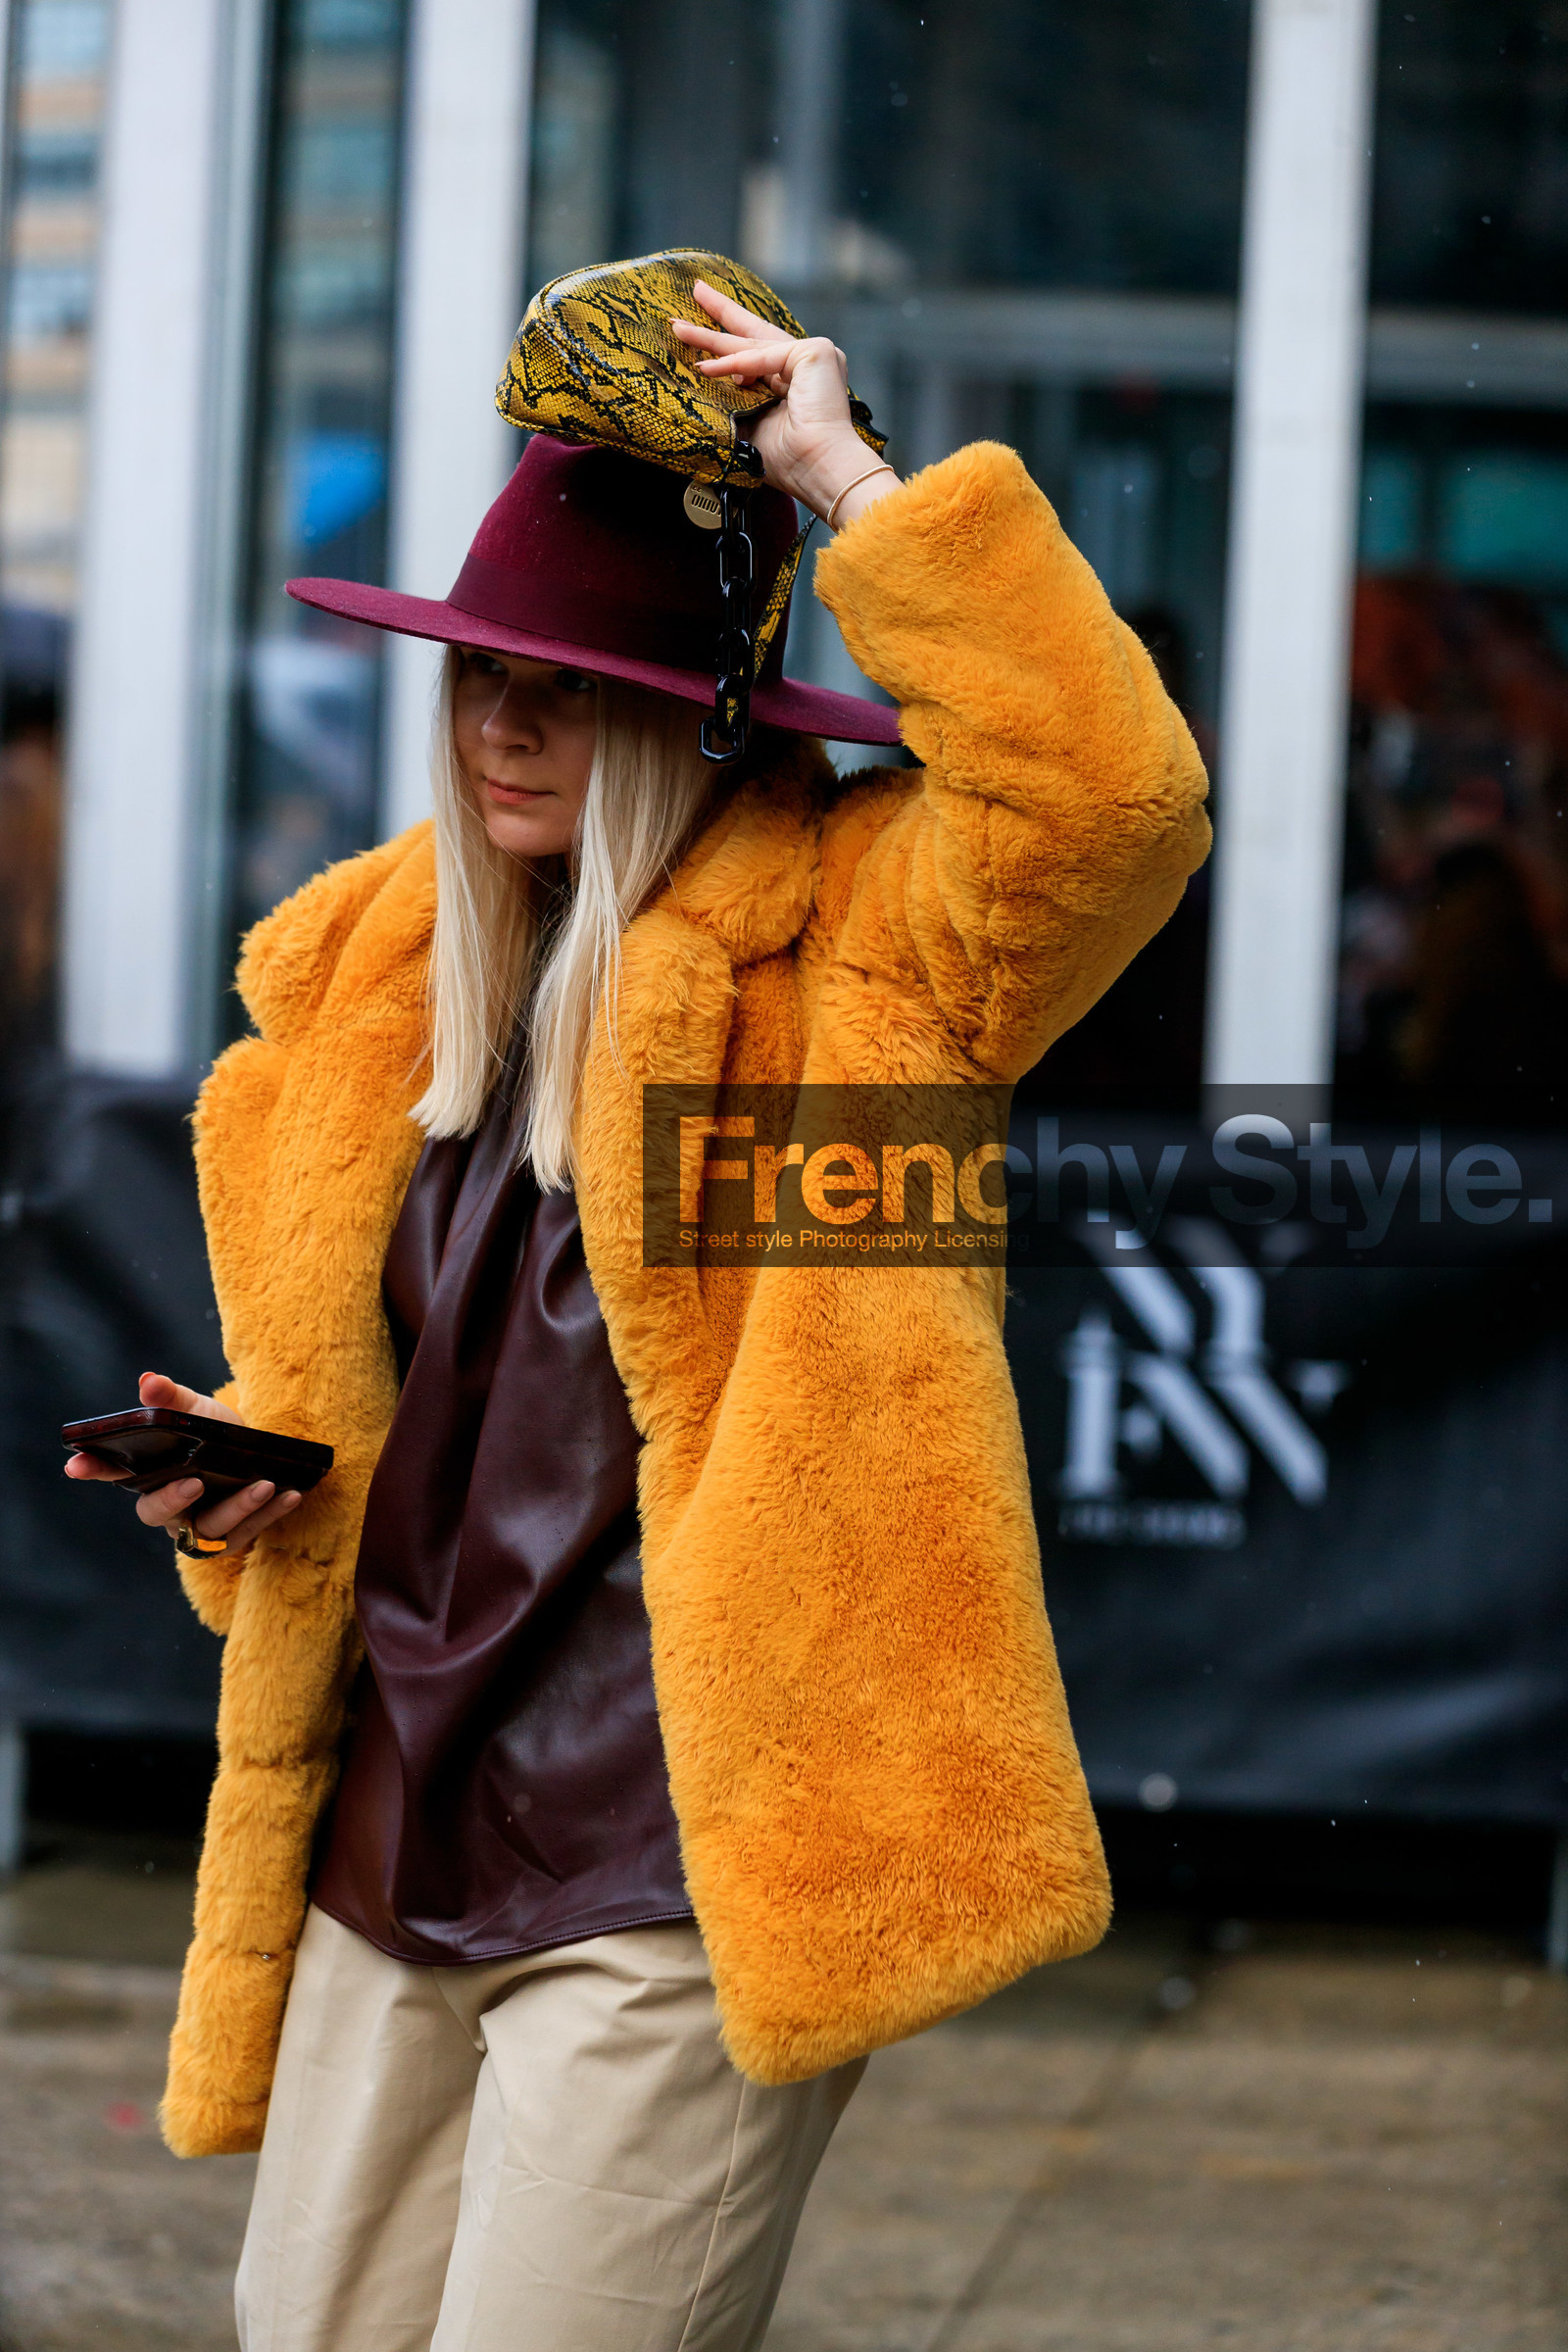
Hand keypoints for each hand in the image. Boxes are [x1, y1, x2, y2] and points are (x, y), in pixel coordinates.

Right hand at [64, 1369, 300, 1554]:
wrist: (259, 1454)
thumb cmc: (217, 1433)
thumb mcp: (198, 1410)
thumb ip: (172, 1397)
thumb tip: (148, 1381)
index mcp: (151, 1472)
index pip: (114, 1472)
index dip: (94, 1469)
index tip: (75, 1465)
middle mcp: (169, 1505)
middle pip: (155, 1513)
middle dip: (172, 1499)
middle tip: (195, 1481)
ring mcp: (198, 1526)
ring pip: (208, 1529)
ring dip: (237, 1507)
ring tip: (264, 1484)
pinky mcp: (231, 1539)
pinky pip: (250, 1533)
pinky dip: (271, 1514)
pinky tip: (291, 1493)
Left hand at [670, 282, 899, 529]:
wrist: (818, 469)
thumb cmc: (790, 459)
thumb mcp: (751, 423)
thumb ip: (734, 398)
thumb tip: (708, 378)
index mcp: (792, 382)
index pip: (755, 352)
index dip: (727, 342)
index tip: (701, 329)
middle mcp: (805, 364)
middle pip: (753, 335)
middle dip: (721, 315)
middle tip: (697, 291)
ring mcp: (812, 355)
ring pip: (752, 342)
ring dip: (711, 337)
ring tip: (680, 329)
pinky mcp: (815, 352)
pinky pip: (764, 355)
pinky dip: (734, 363)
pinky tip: (706, 368)